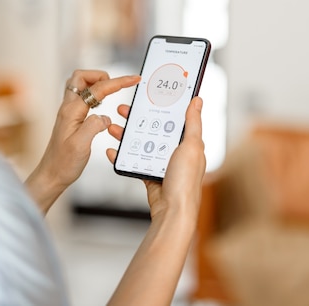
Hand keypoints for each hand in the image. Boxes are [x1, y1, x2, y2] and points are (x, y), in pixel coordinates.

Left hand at [26, 70, 139, 212]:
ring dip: (96, 83)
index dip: (118, 82)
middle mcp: (68, 108)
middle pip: (82, 77)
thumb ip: (94, 126)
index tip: (133, 79)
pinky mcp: (71, 118)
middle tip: (117, 85)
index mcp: (72, 111)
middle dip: (102, 75)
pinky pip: (82, 97)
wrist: (51, 175)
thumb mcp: (81, 146)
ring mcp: (69, 112)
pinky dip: (94, 95)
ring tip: (111, 92)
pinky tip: (102, 105)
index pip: (98, 89)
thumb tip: (106, 117)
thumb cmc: (64, 163)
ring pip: (80, 85)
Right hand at [106, 97, 205, 220]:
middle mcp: (175, 152)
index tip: (147, 97)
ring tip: (112, 127)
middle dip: (137, 119)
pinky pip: (133, 161)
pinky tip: (111, 150)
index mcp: (188, 143)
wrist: (173, 211)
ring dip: (126, 135)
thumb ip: (193, 123)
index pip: (173, 118)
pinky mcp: (150, 175)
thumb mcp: (191, 147)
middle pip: (153, 129)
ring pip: (141, 143)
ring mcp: (162, 164)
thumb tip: (197, 101)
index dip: (160, 106)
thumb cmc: (186, 182)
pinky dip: (122, 156)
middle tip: (122, 109)